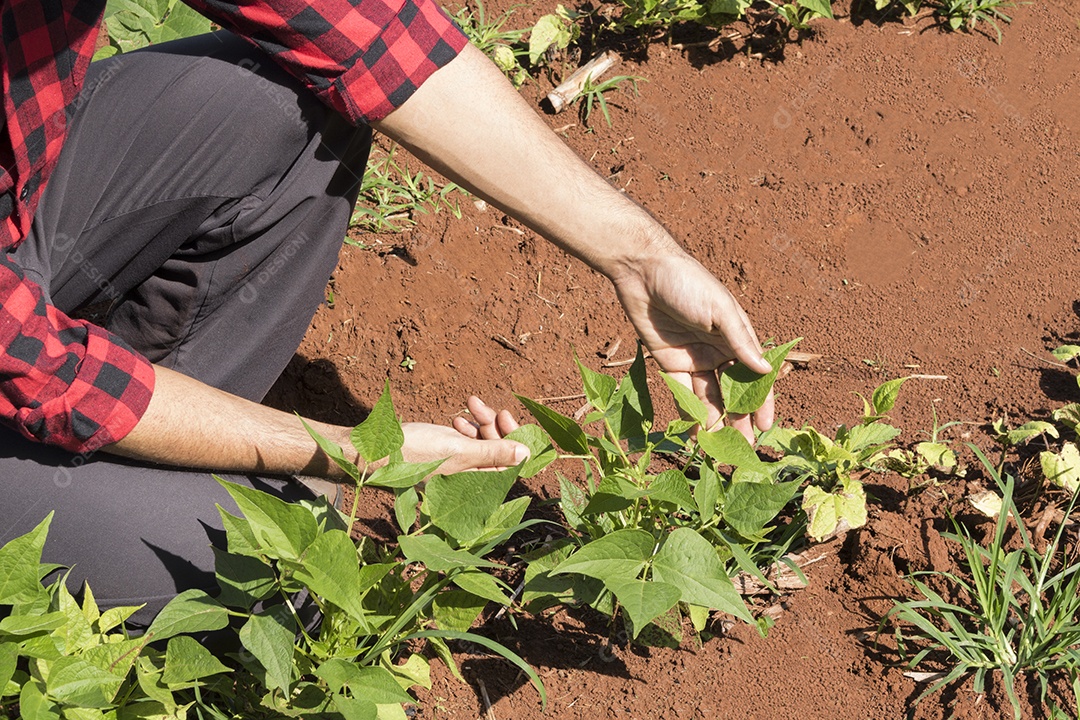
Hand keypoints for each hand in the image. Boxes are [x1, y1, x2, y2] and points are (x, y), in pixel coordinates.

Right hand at [398, 397, 526, 473]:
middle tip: (480, 406)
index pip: (511, 463)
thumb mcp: (458, 451)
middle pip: (499, 449)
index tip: (504, 415)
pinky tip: (458, 418)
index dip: (513, 437)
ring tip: (468, 406)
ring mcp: (461, 466)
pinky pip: (469, 441)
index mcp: (477, 484)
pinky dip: (468, 427)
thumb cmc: (415, 454)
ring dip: (480, 422)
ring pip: (484, 441)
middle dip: (493, 425)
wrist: (377, 450)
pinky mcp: (450, 456)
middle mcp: (472, 478)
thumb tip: (527, 454)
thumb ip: (493, 453)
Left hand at [610, 247, 774, 441]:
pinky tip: (695, 435)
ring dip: (715, 422)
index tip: (766, 426)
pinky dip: (688, 414)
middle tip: (742, 449)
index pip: (754, 376)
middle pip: (731, 392)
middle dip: (738, 420)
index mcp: (737, 337)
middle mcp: (718, 352)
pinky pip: (681, 394)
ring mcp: (694, 359)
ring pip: (708, 398)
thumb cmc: (688, 282)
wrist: (642, 271)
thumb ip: (741, 341)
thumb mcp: (720, 309)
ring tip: (719, 449)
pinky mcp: (668, 364)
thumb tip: (766, 372)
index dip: (761, 401)